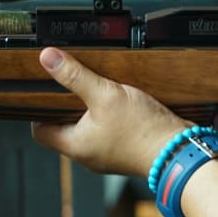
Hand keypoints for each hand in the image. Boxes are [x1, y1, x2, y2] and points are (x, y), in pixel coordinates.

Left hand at [31, 47, 190, 175]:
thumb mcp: (106, 94)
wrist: (178, 151)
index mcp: (75, 145)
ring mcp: (108, 157)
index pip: (40, 131)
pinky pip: (110, 136)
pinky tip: (124, 108)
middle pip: (65, 130)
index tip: (46, 93)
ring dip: (93, 115)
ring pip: (89, 133)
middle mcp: (88, 156)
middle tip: (76, 88)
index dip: (39, 111)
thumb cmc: (143, 131)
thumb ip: (76, 76)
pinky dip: (112, 122)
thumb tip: (48, 59)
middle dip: (69, 109)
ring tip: (102, 95)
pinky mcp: (126, 155)